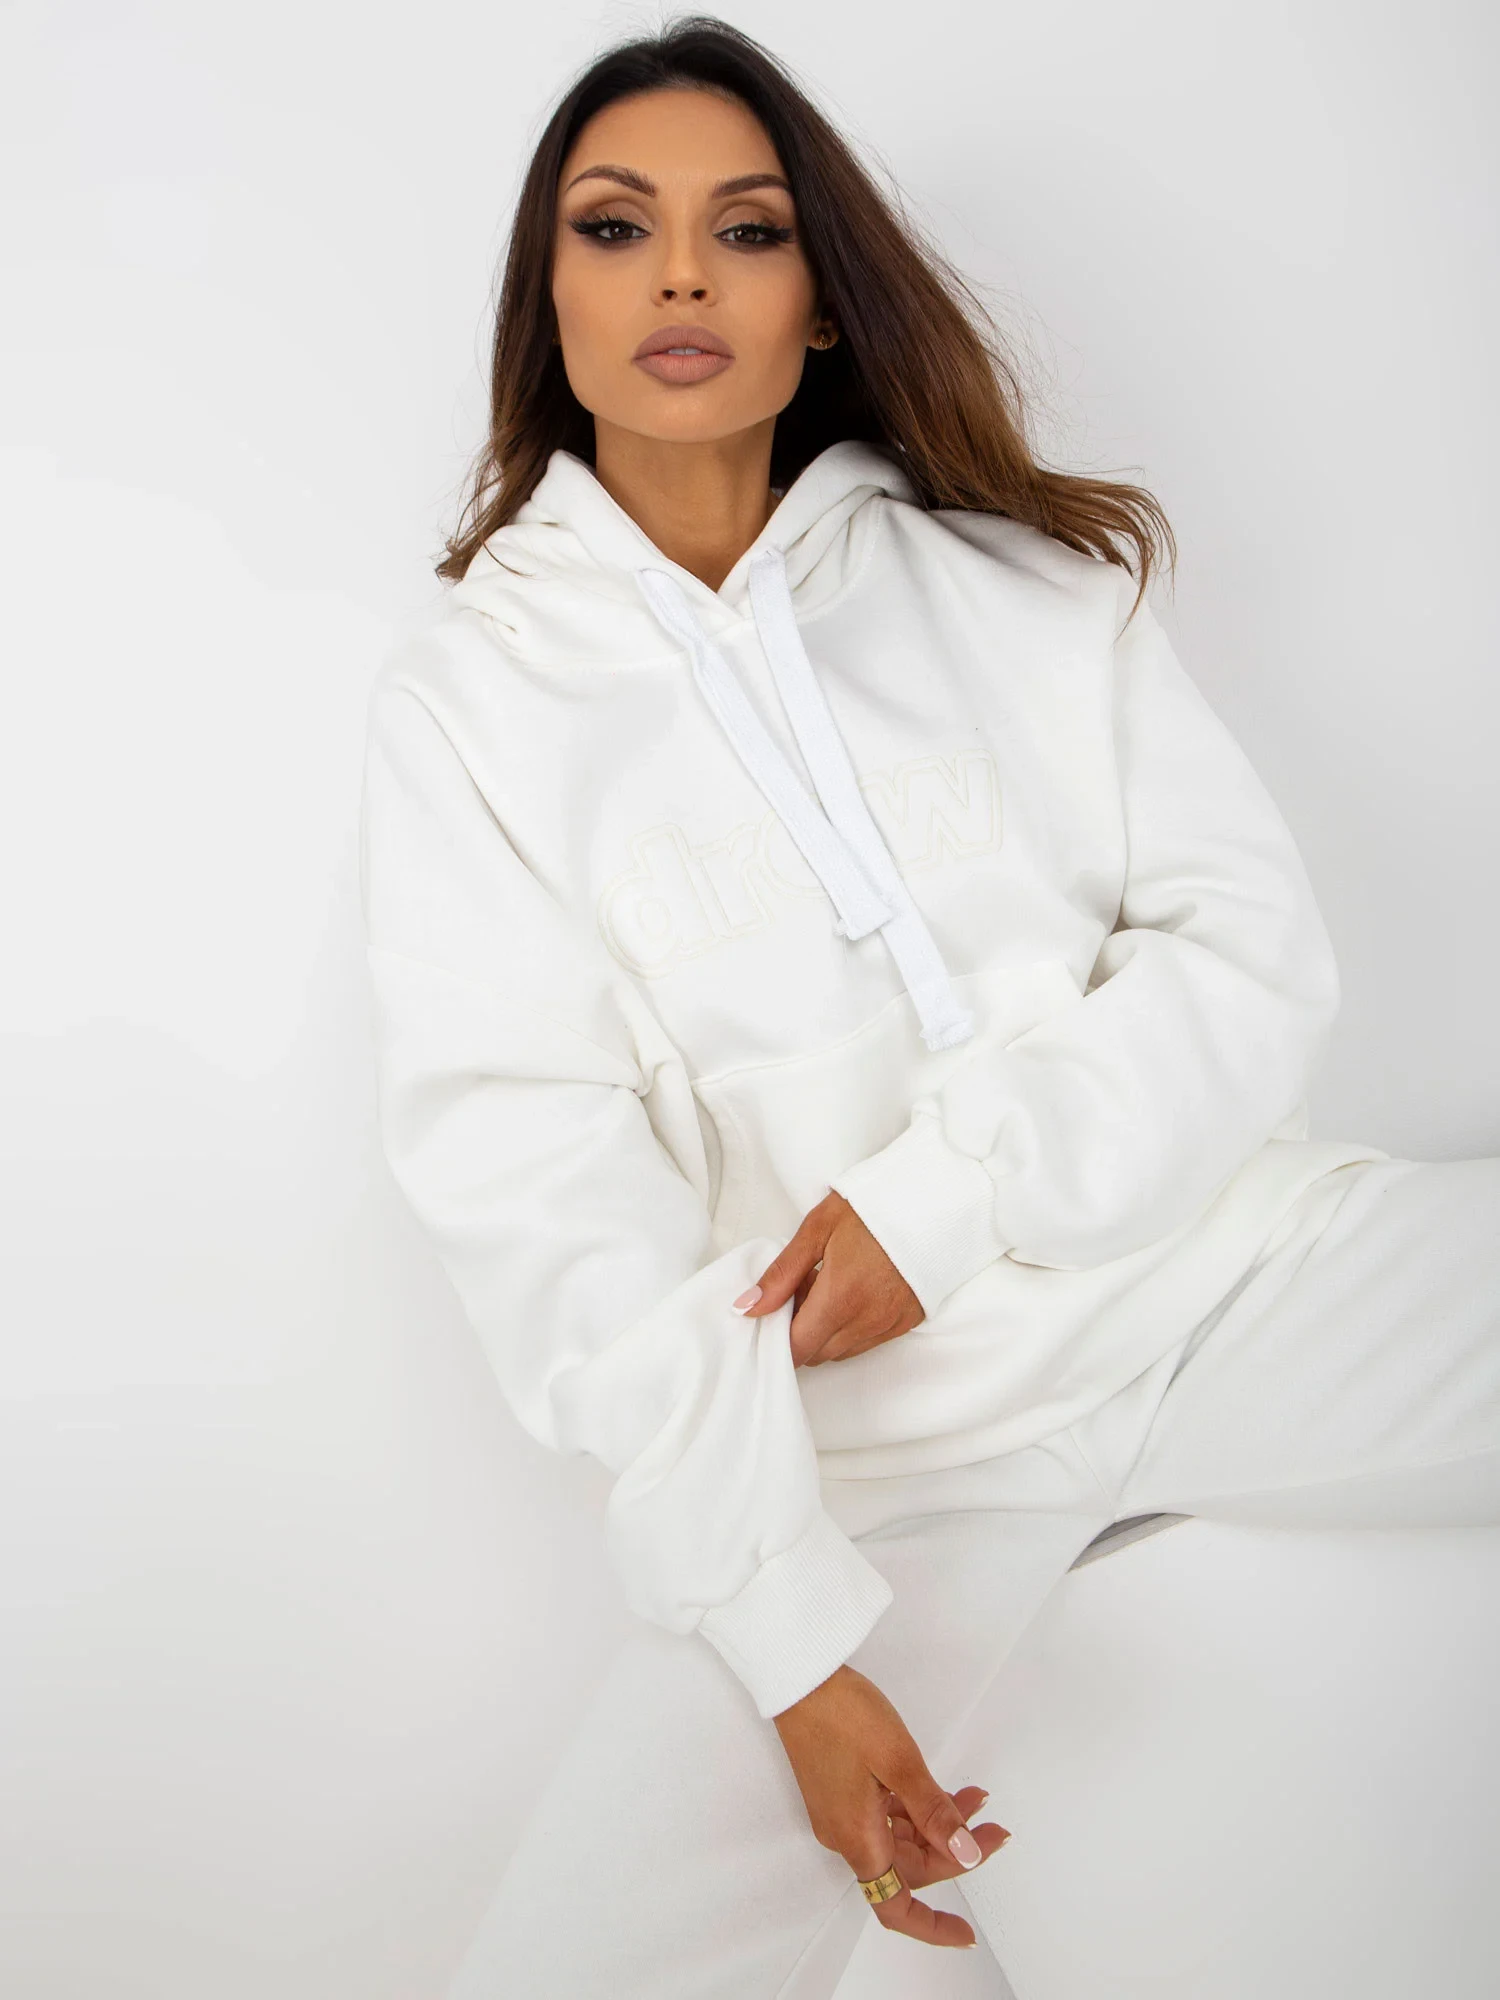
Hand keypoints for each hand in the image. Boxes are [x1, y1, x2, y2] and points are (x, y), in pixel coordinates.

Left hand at [736, 1191, 923, 1365]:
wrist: (934, 1199)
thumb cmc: (874, 1207)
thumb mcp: (817, 1229)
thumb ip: (781, 1274)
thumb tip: (747, 1308)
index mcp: (840, 1298)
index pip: (796, 1347)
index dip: (778, 1334)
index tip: (776, 1308)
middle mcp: (866, 1321)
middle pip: (817, 1354)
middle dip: (801, 1331)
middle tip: (803, 1289)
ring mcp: (889, 1325)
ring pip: (841, 1351)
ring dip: (826, 1331)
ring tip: (830, 1286)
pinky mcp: (906, 1322)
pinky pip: (868, 1342)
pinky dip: (851, 1328)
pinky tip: (854, 1292)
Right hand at [772, 1662, 1010, 1948]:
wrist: (799, 1679)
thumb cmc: (841, 1714)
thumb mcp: (899, 1761)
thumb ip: (934, 1813)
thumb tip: (965, 1854)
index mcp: (857, 1838)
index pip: (895, 1906)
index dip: (932, 1927)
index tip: (965, 1931)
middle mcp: (846, 1835)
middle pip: (907, 1869)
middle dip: (954, 1854)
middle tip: (992, 1831)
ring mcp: (842, 1813)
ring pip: (900, 1840)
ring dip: (939, 1827)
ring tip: (975, 1801)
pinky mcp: (842, 1792)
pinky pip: (887, 1818)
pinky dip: (918, 1811)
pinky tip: (942, 1792)